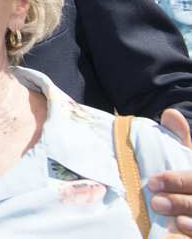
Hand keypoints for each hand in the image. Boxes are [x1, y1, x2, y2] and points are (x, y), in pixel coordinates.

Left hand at [148, 109, 191, 235]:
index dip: (178, 180)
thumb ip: (180, 139)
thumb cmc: (188, 178)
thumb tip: (171, 114)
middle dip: (181, 200)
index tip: (153, 181)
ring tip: (162, 212)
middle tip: (154, 201)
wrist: (188, 200)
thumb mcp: (188, 158)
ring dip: (186, 214)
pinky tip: (179, 227)